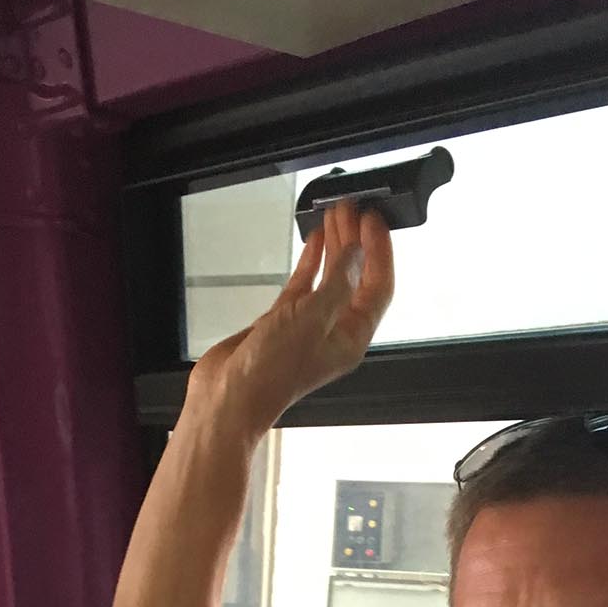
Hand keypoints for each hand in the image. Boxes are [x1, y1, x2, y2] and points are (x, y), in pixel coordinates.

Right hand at [186, 201, 394, 438]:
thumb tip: (356, 253)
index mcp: (351, 338)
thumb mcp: (311, 319)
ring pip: (330, 278)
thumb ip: (338, 282)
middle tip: (352, 209)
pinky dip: (311, 262)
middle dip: (356, 242)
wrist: (229, 397)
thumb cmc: (270, 373)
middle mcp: (334, 332)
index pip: (378, 287)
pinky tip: (314, 240)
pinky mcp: (283, 322)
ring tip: (334, 216)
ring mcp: (308, 326)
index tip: (372, 220)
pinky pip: (305, 285)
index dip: (379, 251)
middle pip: (356, 278)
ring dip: (335, 246)